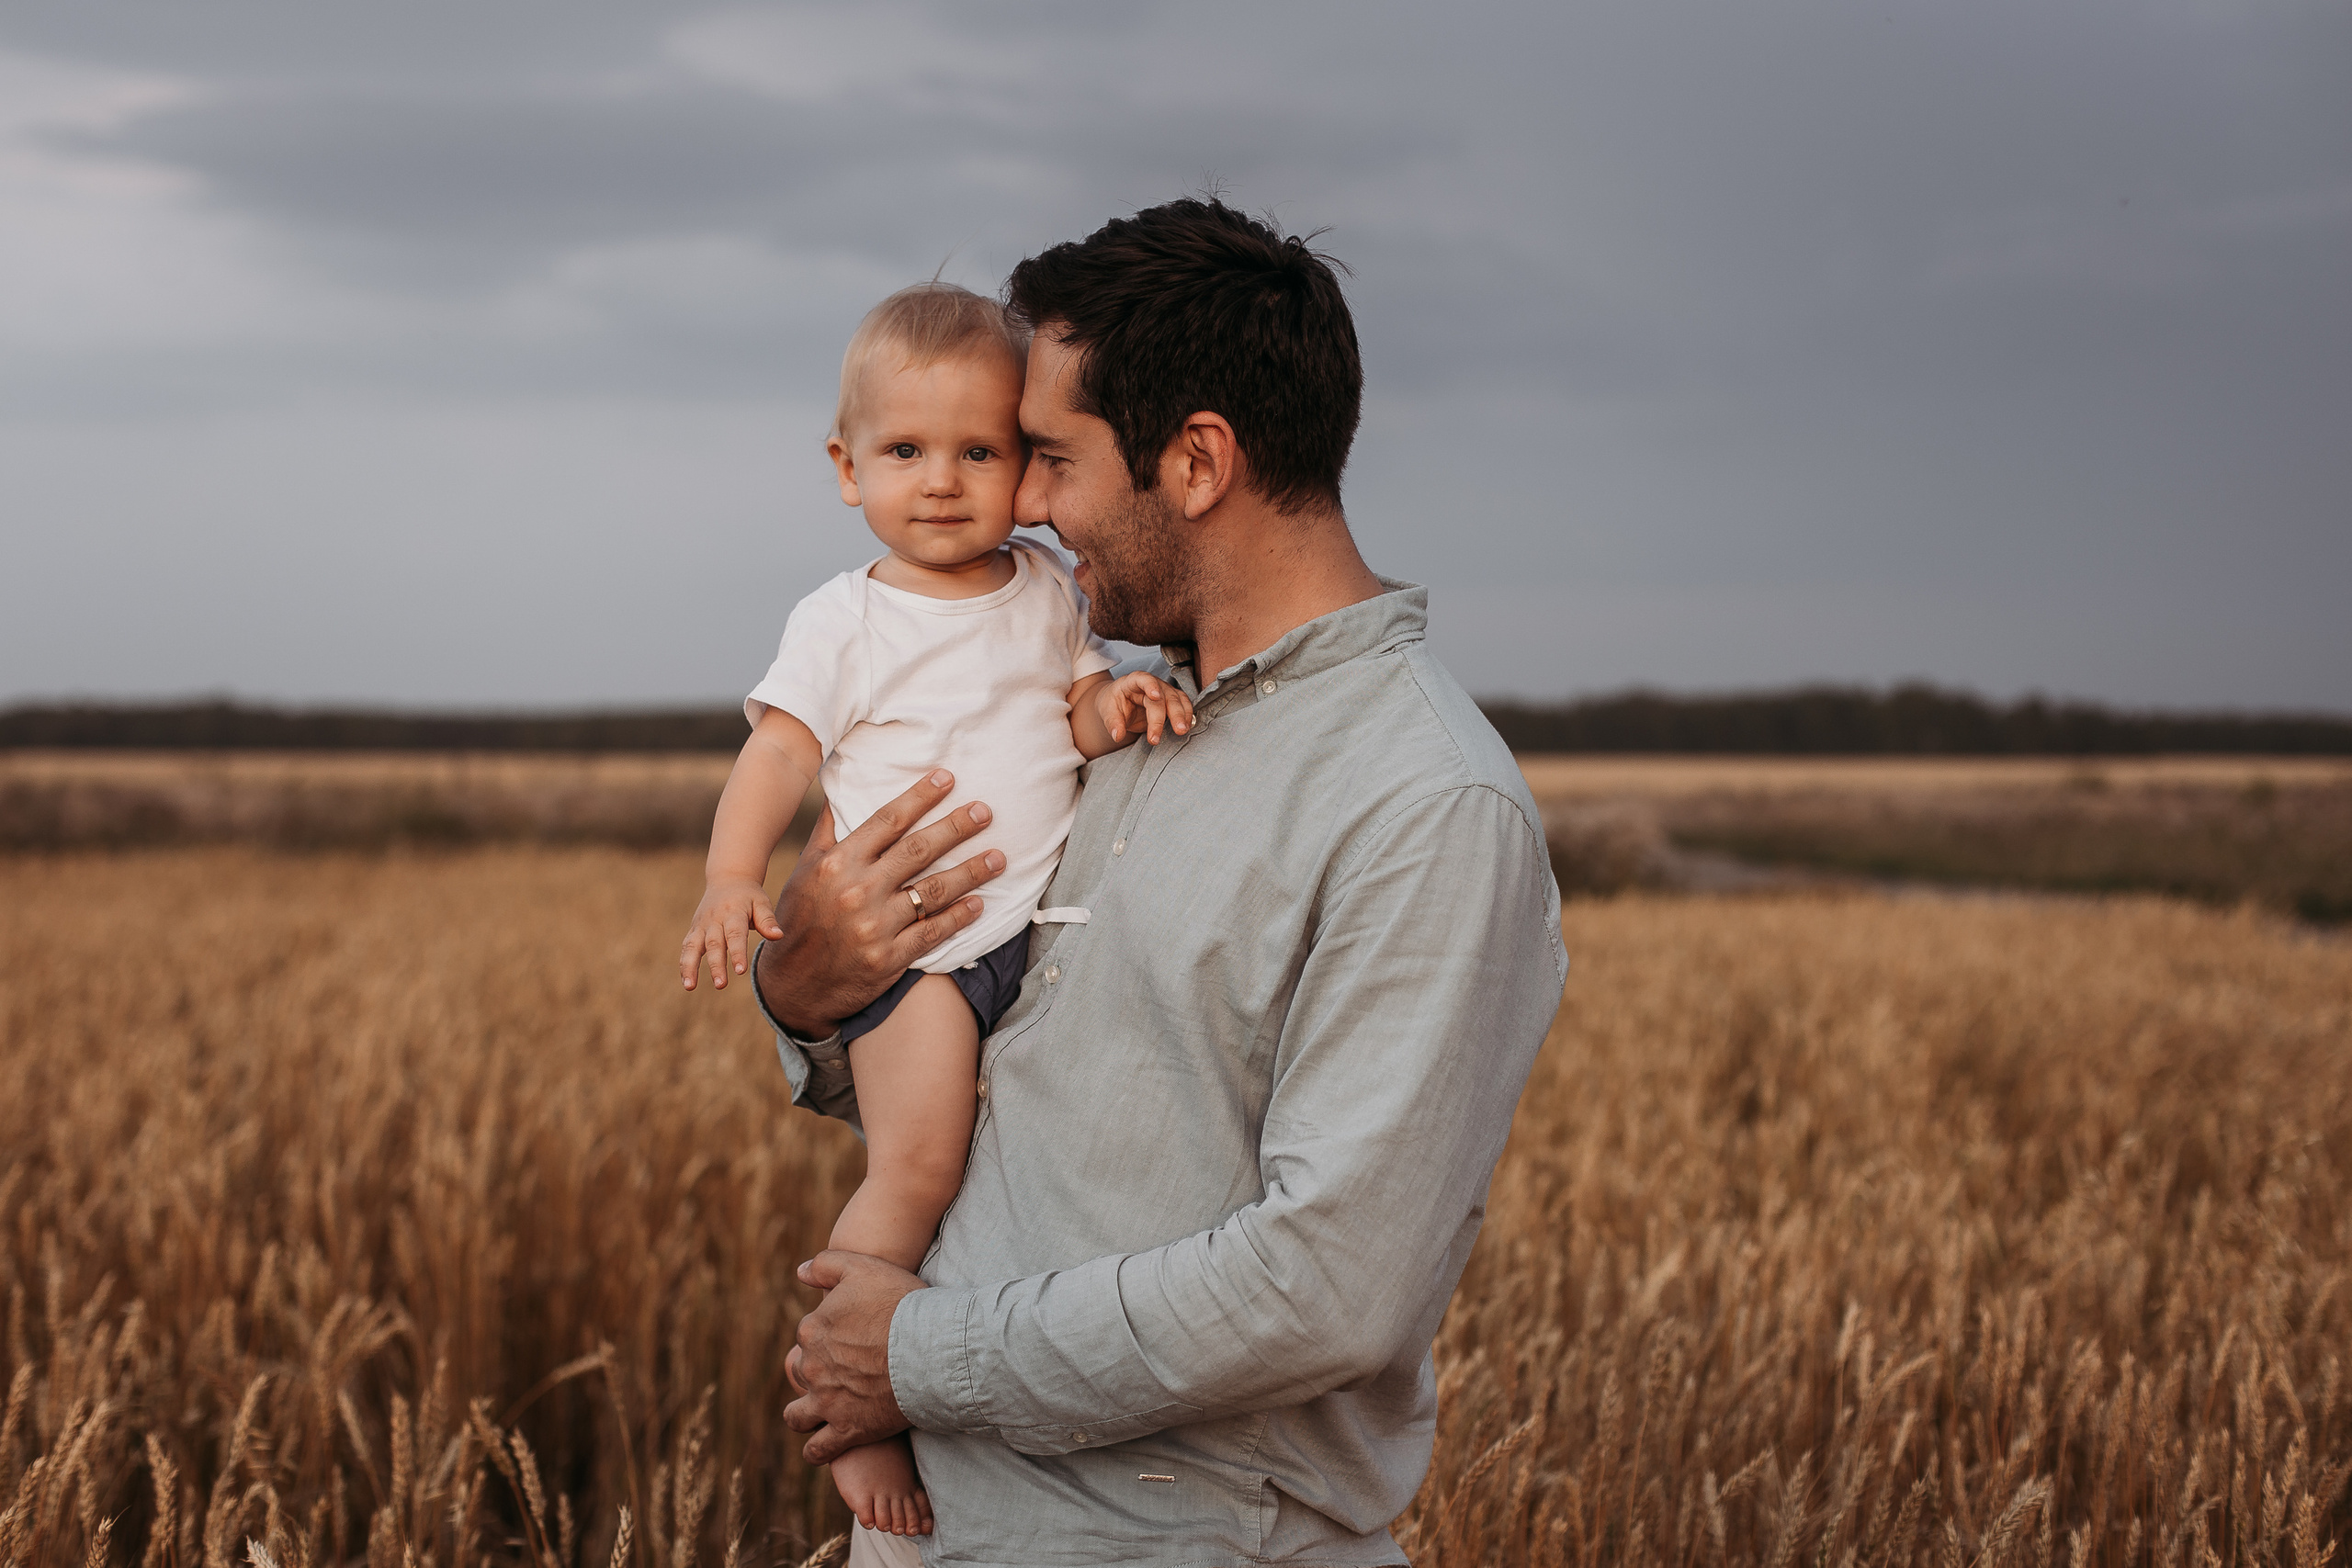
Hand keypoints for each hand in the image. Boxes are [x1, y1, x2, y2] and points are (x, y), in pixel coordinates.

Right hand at [679, 878, 782, 991]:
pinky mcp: (694, 930)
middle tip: (721, 985)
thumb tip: (778, 936)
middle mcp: (714, 919)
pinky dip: (684, 965)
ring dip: (690, 967)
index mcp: (733, 912)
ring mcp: (701, 925)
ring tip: (690, 987)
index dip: (737, 952)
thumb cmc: (749, 896)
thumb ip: (768, 920)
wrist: (728, 879)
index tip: (741, 971)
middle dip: (716, 965)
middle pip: (714, 944)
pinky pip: (686, 948)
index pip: (735, 934)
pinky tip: (687, 983)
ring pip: (692, 946)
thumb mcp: (761, 902)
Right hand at [752, 770, 1007, 1036]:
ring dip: (972, 872)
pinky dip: (959, 916)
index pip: (888, 820)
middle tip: (986, 811)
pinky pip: (933, 932)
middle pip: (918, 850)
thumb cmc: (800, 918)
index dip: (921, 796)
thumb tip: (838, 786)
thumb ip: (828, 830)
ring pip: (934, 891)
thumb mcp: (805, 870)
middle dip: (957, 827)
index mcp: (837, 863)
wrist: (792, 984)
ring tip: (998, 857)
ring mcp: (874, 926)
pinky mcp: (888, 958)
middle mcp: (856, 890)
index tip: (948, 777)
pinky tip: (979, 904)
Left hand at [783, 1250, 927, 1462]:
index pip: (809, 1334)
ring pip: (798, 1415)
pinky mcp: (847, 1431)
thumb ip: (826, 1264)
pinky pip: (818, 1450)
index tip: (850, 1336)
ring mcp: (827, 1402)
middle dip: (819, 1370)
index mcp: (812, 1330)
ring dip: (804, 1413)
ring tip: (820, 1411)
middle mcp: (813, 1368)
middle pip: (804, 1371)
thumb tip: (800, 1272)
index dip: (829, 1334)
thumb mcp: (863, 1267)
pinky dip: (816, 1451)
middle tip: (847, 1370)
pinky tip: (821, 1447)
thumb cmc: (902, 1304)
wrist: (931, 1348)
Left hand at [1097, 671, 1193, 745]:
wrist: (1120, 703)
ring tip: (1182, 731)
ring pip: (1177, 700)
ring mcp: (1164, 691)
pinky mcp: (1172, 700)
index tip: (1155, 696)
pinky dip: (1187, 715)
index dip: (1150, 685)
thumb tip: (1118, 735)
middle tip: (1174, 730)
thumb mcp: (1107, 711)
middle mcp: (1152, 684)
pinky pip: (1183, 705)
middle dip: (1170, 714)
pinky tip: (1188, 727)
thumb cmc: (1114, 704)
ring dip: (1182, 715)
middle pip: (1163, 696)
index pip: (1143, 679)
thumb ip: (1112, 722)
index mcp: (1133, 682)